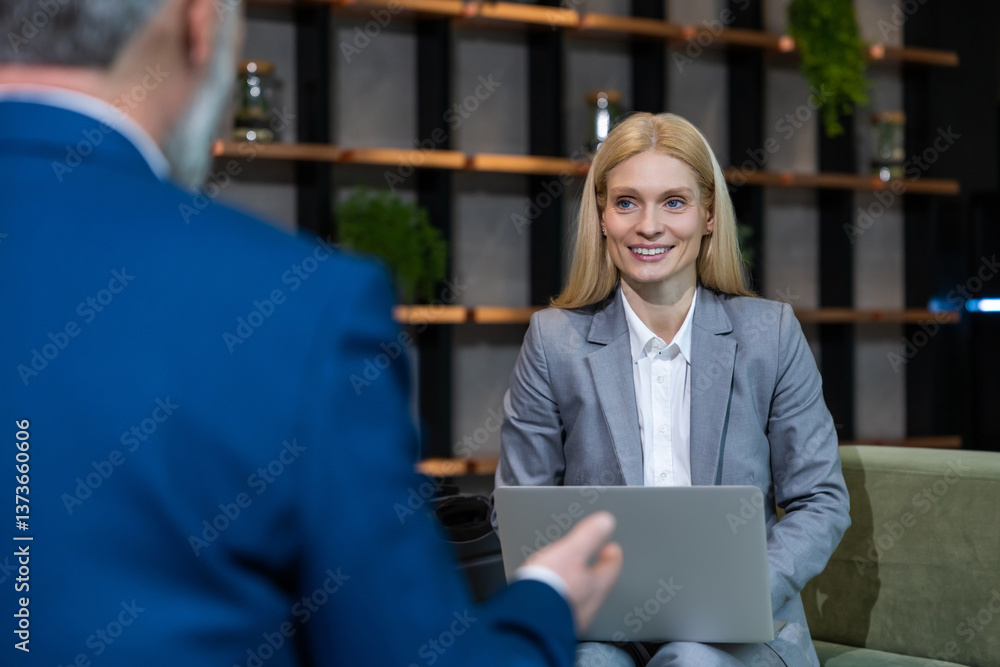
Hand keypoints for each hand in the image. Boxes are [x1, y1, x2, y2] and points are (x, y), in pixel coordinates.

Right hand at [523, 511, 622, 633]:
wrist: (525, 620)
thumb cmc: (548, 588)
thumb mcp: (570, 551)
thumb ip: (589, 536)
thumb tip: (606, 522)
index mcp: (594, 585)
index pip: (611, 568)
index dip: (612, 555)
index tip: (613, 548)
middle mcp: (586, 606)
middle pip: (597, 586)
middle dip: (595, 572)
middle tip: (594, 562)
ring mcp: (570, 618)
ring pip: (581, 599)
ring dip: (578, 587)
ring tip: (571, 577)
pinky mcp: (552, 626)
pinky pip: (561, 609)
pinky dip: (560, 599)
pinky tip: (549, 597)